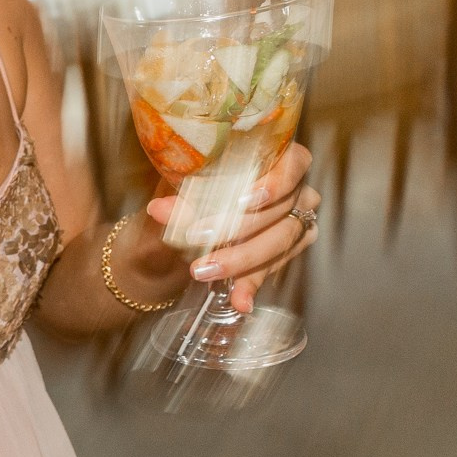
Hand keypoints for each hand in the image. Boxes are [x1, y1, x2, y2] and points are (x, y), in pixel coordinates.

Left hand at [145, 142, 319, 311]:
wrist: (179, 230)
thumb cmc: (185, 196)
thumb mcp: (177, 193)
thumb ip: (174, 200)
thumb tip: (161, 209)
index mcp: (275, 157)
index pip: (293, 163)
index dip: (274, 182)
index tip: (243, 200)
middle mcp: (294, 187)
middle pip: (281, 208)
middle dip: (238, 226)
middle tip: (199, 237)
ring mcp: (295, 218)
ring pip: (281, 240)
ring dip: (241, 258)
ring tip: (205, 270)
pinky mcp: (288, 249)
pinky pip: (275, 266)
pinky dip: (251, 281)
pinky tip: (240, 299)